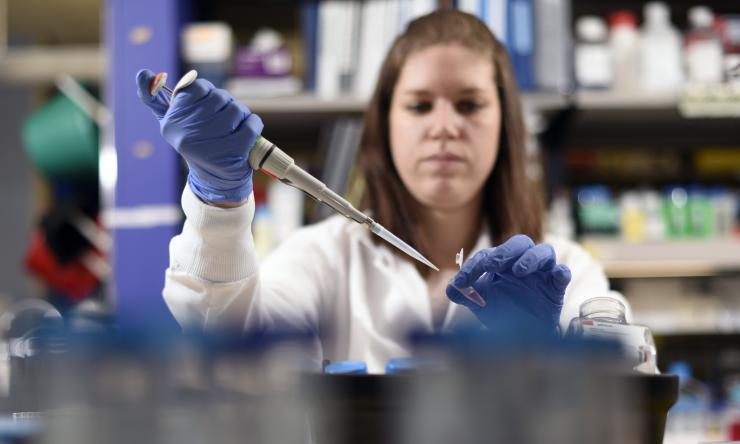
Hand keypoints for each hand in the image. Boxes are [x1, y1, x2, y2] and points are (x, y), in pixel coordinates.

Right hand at [135, 69, 263, 202]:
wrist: (215, 182)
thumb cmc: (196, 145)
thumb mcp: (172, 124)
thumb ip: (155, 99)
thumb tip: (143, 73)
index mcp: (172, 123)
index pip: (196, 87)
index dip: (208, 92)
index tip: (209, 105)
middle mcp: (188, 134)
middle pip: (219, 97)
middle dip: (227, 104)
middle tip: (226, 119)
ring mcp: (211, 144)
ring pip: (236, 110)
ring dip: (241, 114)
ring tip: (236, 126)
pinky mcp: (233, 153)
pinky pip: (251, 125)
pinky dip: (253, 124)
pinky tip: (248, 130)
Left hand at [446, 235, 570, 333]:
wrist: (522, 336)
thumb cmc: (502, 312)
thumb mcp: (480, 302)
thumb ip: (464, 294)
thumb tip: (449, 289)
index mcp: (503, 263)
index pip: (489, 256)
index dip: (474, 266)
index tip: (462, 282)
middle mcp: (523, 263)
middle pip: (520, 243)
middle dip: (505, 252)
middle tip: (492, 265)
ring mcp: (542, 274)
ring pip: (544, 251)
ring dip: (531, 258)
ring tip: (518, 271)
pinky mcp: (556, 288)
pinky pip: (563, 273)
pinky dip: (561, 272)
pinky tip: (557, 275)